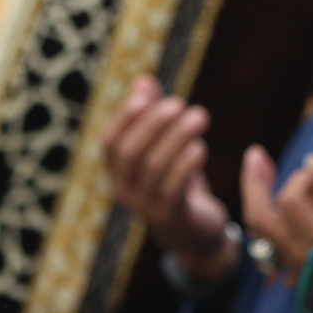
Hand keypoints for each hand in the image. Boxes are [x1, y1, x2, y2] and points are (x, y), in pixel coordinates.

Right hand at [101, 76, 234, 280]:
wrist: (195, 232)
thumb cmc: (177, 182)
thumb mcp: (164, 148)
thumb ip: (152, 116)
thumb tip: (144, 81)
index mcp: (119, 172)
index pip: (111, 143)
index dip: (125, 117)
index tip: (146, 94)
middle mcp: (125, 190)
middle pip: (130, 153)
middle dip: (154, 124)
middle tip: (180, 103)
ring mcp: (146, 207)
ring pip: (154, 169)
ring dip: (177, 138)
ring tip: (200, 116)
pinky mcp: (171, 218)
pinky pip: (173, 191)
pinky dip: (185, 166)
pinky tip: (201, 147)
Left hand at [241, 146, 312, 277]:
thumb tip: (312, 162)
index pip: (291, 201)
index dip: (302, 179)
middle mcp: (301, 258)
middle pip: (261, 218)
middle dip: (255, 184)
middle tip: (256, 155)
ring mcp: (297, 268)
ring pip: (264, 231)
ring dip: (263, 199)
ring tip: (266, 171)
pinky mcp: (299, 271)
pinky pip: (273, 241)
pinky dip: (274, 216)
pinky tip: (284, 203)